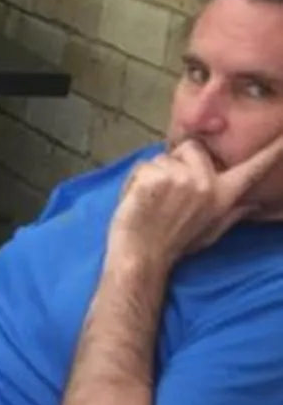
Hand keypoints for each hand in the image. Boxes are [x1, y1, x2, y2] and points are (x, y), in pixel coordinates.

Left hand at [110, 122, 282, 270]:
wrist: (141, 256)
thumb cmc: (175, 245)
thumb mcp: (210, 231)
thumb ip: (232, 212)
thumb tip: (254, 203)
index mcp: (223, 196)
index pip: (252, 169)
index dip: (273, 151)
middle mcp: (206, 184)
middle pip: (192, 147)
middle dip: (178, 160)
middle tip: (168, 190)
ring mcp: (180, 178)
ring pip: (164, 156)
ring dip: (154, 172)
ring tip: (151, 199)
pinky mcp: (155, 177)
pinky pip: (143, 165)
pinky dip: (136, 179)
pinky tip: (138, 199)